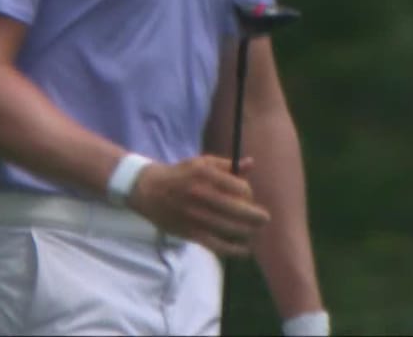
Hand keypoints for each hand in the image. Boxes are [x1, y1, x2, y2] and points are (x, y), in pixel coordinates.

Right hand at [127, 154, 269, 256]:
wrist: (149, 190)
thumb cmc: (180, 175)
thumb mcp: (201, 163)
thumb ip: (227, 165)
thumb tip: (250, 164)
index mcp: (206, 175)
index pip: (240, 188)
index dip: (249, 194)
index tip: (247, 196)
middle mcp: (201, 194)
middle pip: (240, 210)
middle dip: (257, 216)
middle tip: (264, 219)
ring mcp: (196, 215)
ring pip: (231, 228)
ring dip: (248, 231)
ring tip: (253, 231)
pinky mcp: (190, 232)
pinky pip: (218, 244)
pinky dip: (234, 249)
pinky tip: (244, 249)